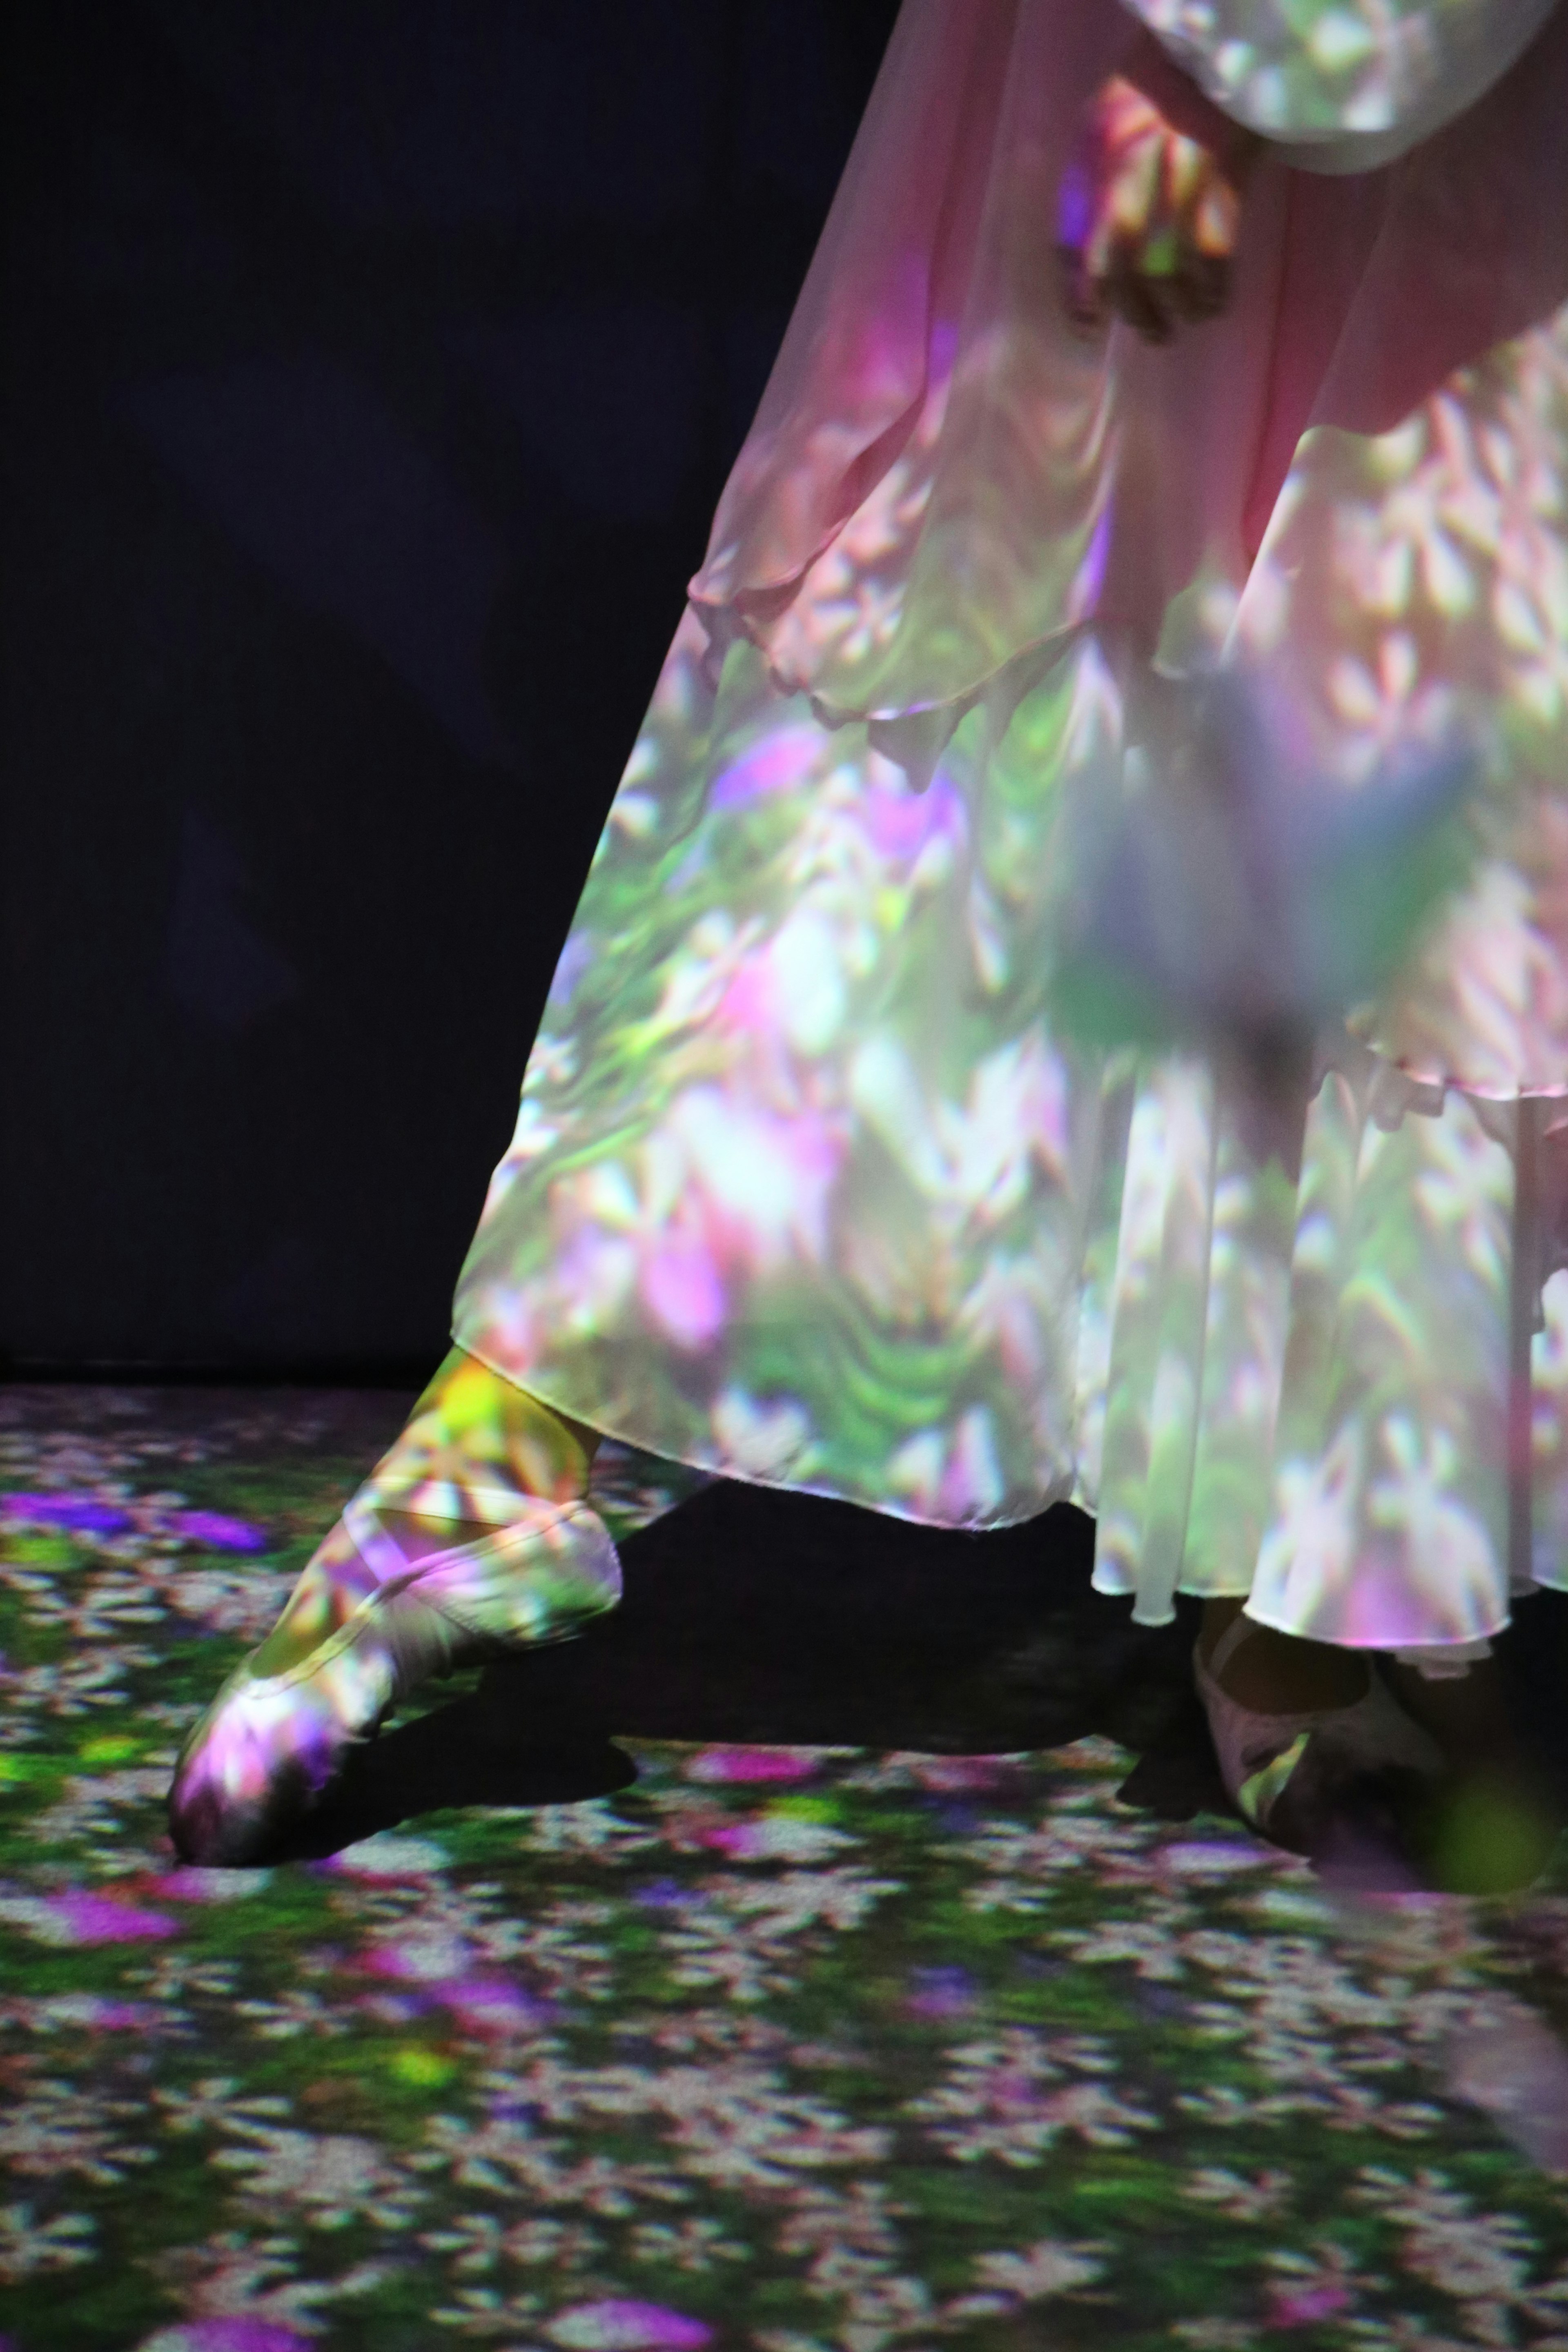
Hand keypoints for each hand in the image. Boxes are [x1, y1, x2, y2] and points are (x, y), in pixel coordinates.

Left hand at [1057, 73, 1254, 343]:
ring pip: (1166, 264)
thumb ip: (1096, 178)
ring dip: (1176, 307)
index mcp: (1094, 146)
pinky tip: (1216, 300)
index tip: (1088, 326)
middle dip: (1133, 309)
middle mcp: (1129, 157)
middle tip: (1150, 332)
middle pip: (1120, 260)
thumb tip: (1085, 256)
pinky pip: (1212, 249)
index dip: (1078, 292)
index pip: (1073, 237)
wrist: (1220, 33)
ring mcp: (1178, 163)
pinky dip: (1213, 286)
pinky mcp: (1224, 166)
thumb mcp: (1113, 118)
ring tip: (1187, 319)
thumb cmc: (1165, 80)